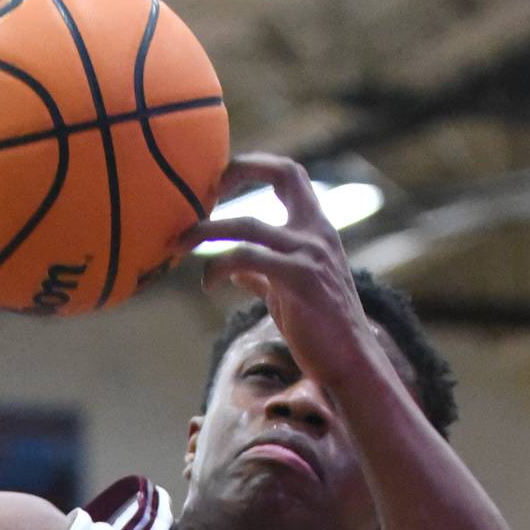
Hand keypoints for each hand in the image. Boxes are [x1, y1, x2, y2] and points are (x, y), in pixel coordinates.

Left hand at [184, 154, 384, 395]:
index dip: (255, 166)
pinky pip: (247, 259)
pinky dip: (219, 267)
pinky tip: (208, 284)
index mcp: (317, 229)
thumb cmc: (319, 331)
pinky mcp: (299, 279)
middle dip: (240, 171)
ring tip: (180, 245)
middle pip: (284, 174)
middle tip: (201, 194)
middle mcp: (317, 232)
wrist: (350, 363)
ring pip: (248, 224)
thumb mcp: (288, 294)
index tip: (221, 181)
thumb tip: (236, 270)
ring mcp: (309, 253)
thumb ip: (263, 275)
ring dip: (207, 231)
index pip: (290, 174)